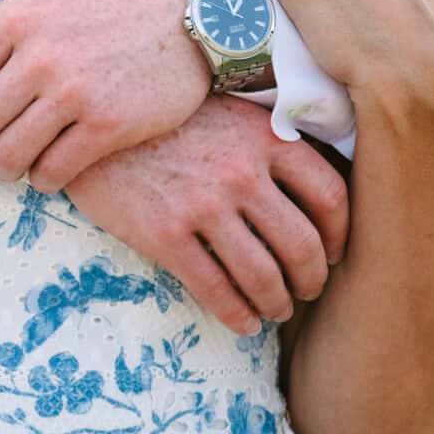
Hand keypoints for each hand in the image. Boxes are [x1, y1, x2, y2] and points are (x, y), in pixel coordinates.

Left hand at [0, 0, 207, 188]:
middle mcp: (39, 58)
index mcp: (16, 17)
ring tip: (7, 157)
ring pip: (8, 156)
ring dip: (0, 165)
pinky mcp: (108, 127)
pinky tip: (44, 167)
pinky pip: (53, 172)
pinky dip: (40, 177)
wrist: (201, 10)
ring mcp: (75, 95)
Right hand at [64, 97, 348, 331]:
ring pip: (263, 276)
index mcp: (265, 136)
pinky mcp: (165, 234)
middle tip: (307, 290)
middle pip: (303, 245)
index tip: (335, 252)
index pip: (330, 195)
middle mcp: (241, 171)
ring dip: (277, 304)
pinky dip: (237, 316)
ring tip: (273, 309)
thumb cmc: (166, 120)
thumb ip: (270, 141)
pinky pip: (216, 290)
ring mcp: (202, 204)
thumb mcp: (226, 111)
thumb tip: (314, 188)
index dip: (341, 234)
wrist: (93, 123)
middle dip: (312, 279)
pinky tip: (242, 322)